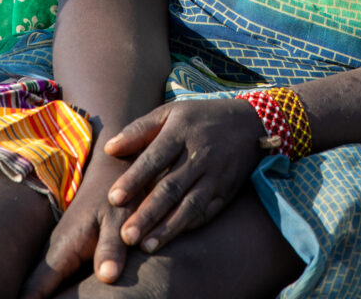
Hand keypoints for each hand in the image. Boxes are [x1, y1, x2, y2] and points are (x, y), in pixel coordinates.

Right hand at [21, 154, 137, 297]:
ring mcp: (57, 250)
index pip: (32, 291)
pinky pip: (49, 277)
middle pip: (30, 291)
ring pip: (37, 284)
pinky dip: (43, 290)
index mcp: (62, 249)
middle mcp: (53, 251)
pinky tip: (45, 293)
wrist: (113, 171)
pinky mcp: (65, 250)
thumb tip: (107, 277)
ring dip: (32, 295)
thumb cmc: (119, 197)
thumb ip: (111, 248)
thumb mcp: (119, 221)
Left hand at [104, 98, 265, 253]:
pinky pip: (207, 212)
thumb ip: (140, 130)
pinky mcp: (226, 192)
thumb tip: (109, 149)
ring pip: (190, 205)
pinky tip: (171, 239)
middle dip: (148, 213)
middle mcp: (200, 154)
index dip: (134, 179)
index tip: (113, 199)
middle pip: (171, 187)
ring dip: (167, 228)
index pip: (155, 157)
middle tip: (125, 236)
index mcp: (181, 131)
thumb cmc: (200, 118)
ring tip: (145, 247)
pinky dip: (188, 226)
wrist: (250, 123)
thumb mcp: (170, 112)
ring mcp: (216, 175)